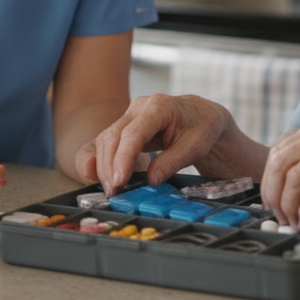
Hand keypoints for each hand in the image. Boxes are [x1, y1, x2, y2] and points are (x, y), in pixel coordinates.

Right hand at [80, 94, 231, 195]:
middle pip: (113, 137)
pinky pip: (107, 143)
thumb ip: (172, 162)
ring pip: (106, 140)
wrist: (200, 115)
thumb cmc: (201, 127)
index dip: (123, 158)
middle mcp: (139, 107)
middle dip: (109, 167)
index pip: (133, 133)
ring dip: (104, 167)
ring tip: (112, 191)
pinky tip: (99, 177)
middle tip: (113, 193)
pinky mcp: (124, 127)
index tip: (119, 181)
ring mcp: (129, 115)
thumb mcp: (195, 147)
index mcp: (159, 106)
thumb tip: (151, 180)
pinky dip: (101, 161)